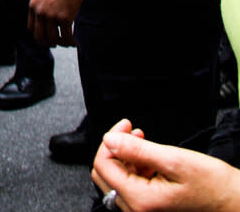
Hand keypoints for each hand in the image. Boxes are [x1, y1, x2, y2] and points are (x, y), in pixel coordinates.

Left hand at [27, 0, 84, 46]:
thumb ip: (40, 8)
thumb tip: (45, 23)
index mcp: (32, 7)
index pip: (31, 29)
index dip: (39, 37)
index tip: (46, 38)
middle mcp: (40, 13)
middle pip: (40, 38)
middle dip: (48, 43)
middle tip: (56, 43)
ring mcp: (52, 16)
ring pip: (54, 40)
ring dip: (61, 44)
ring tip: (67, 42)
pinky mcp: (65, 18)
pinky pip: (67, 37)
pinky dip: (71, 42)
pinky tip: (74, 42)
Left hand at [92, 118, 239, 211]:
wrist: (232, 202)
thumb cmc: (212, 185)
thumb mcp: (174, 159)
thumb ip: (137, 149)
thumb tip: (109, 139)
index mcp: (141, 200)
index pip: (103, 166)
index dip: (110, 140)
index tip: (125, 126)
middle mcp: (138, 211)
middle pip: (105, 174)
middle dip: (116, 148)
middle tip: (132, 132)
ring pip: (117, 179)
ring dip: (126, 157)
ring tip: (143, 141)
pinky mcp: (151, 208)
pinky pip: (131, 186)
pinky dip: (135, 168)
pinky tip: (149, 157)